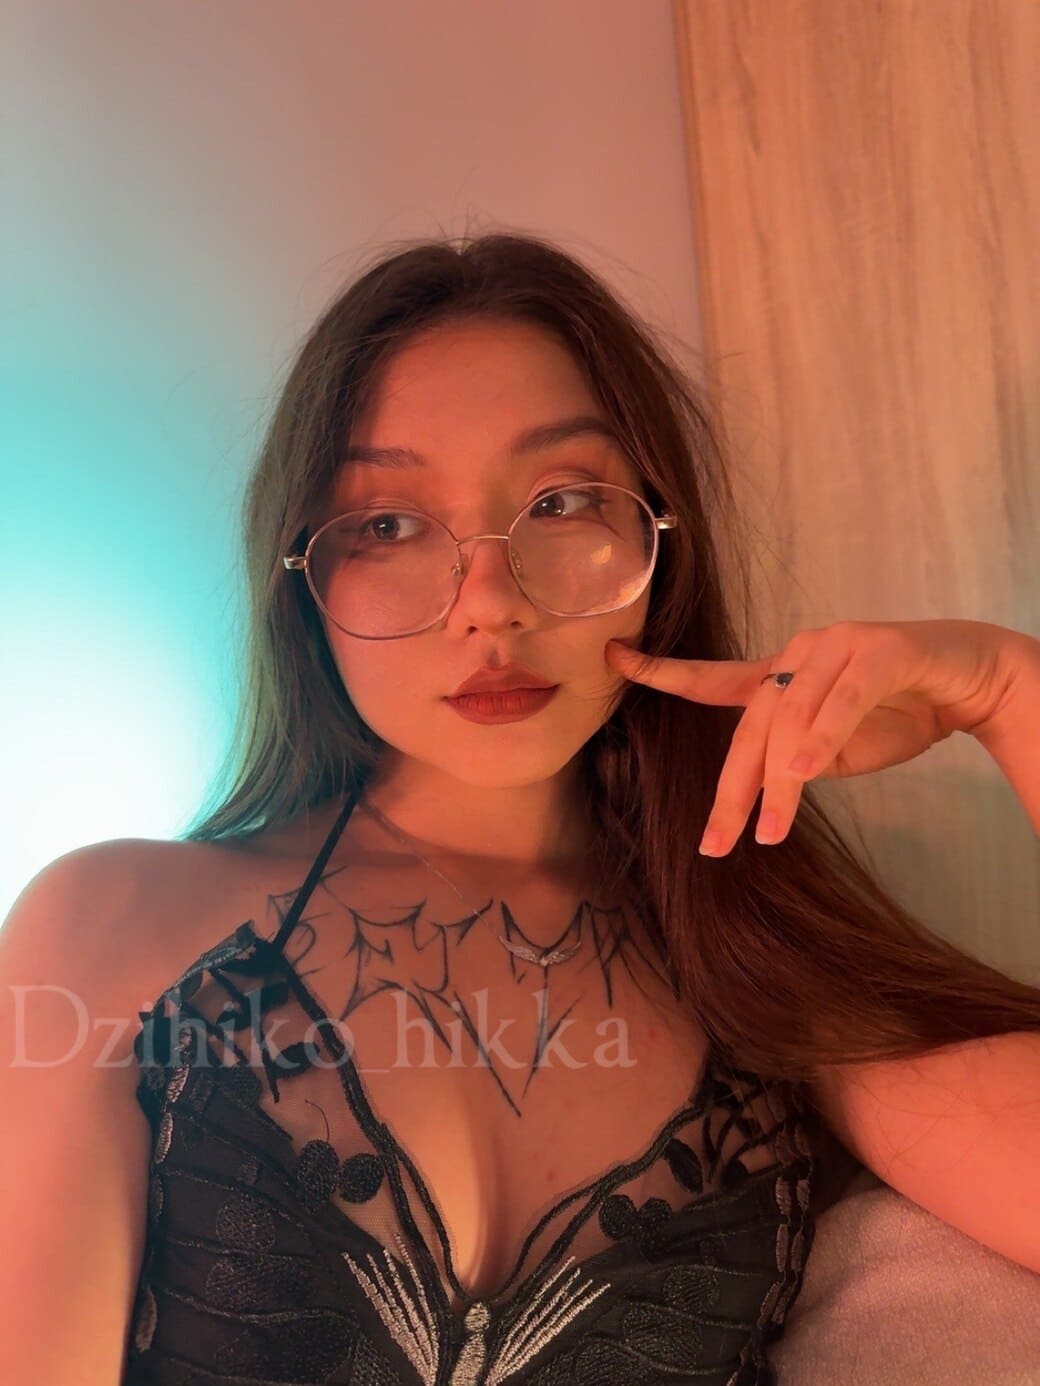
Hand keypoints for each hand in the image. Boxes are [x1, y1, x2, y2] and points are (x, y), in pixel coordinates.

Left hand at [604, 618, 1019, 855]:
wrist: (971, 682)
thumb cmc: (897, 711)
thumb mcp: (834, 749)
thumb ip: (794, 760)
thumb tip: (765, 786)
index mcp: (780, 674)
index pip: (713, 679)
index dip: (664, 673)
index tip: (614, 660)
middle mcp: (798, 652)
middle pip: (749, 725)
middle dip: (731, 789)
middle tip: (715, 843)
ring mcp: (836, 646)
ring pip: (789, 718)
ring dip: (778, 781)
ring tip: (769, 831)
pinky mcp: (878, 651)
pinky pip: (840, 699)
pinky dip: (819, 736)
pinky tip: (801, 772)